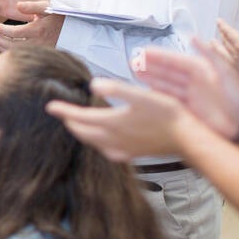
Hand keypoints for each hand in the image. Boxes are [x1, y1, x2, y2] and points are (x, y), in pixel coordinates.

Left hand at [0, 12, 62, 51]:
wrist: (72, 29)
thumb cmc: (58, 16)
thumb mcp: (46, 7)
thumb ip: (32, 6)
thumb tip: (17, 6)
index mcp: (37, 30)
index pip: (13, 33)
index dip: (1, 29)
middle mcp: (37, 43)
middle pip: (11, 45)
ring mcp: (38, 51)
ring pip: (15, 52)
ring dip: (2, 46)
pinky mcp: (39, 55)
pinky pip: (21, 55)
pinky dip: (9, 51)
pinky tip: (4, 45)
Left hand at [45, 77, 191, 161]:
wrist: (188, 139)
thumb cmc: (168, 115)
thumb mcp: (142, 95)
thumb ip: (117, 89)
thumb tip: (93, 84)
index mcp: (112, 123)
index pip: (79, 117)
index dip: (64, 111)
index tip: (50, 106)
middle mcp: (113, 139)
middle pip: (83, 132)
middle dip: (70, 122)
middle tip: (61, 113)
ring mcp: (122, 149)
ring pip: (93, 142)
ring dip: (83, 132)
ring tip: (77, 124)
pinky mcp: (132, 154)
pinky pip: (106, 149)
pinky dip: (98, 142)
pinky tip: (103, 141)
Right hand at [136, 39, 238, 139]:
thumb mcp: (225, 71)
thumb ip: (209, 54)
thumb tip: (194, 38)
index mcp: (202, 70)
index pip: (175, 61)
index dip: (159, 56)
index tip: (144, 51)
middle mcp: (195, 82)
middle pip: (167, 72)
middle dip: (150, 67)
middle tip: (134, 62)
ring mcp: (191, 95)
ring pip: (166, 84)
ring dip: (151, 78)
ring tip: (136, 73)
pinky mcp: (190, 109)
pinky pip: (170, 99)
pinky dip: (159, 94)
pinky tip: (149, 90)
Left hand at [216, 14, 238, 94]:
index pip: (228, 33)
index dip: (223, 26)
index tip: (218, 20)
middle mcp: (236, 56)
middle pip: (225, 43)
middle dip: (222, 34)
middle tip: (219, 29)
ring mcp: (237, 67)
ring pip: (223, 55)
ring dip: (217, 47)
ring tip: (212, 43)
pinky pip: (227, 65)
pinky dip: (222, 58)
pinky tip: (223, 58)